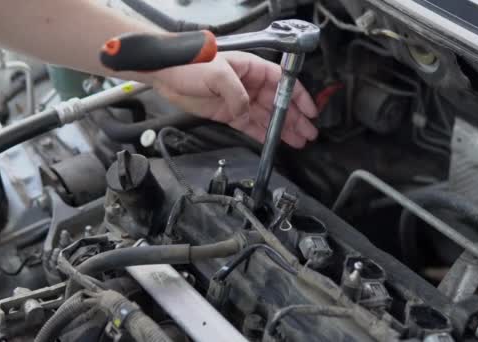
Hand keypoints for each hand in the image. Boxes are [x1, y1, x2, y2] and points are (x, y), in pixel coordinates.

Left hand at [152, 51, 317, 148]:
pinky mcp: (228, 113)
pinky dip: (263, 134)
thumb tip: (246, 110)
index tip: (310, 111)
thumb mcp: (217, 74)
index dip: (298, 97)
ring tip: (298, 141)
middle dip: (295, 119)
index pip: (282, 83)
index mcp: (251, 69)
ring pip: (267, 117)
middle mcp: (249, 85)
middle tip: (308, 133)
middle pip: (278, 104)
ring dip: (283, 130)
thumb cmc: (190, 63)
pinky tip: (275, 142)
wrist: (167, 74)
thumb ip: (237, 94)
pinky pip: (250, 126)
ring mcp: (239, 100)